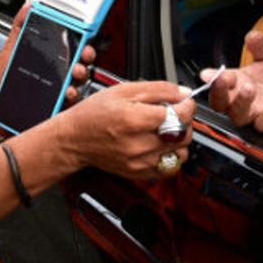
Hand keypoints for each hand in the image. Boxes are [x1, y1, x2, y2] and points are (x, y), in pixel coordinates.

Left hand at [0, 4, 96, 103]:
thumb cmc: (3, 83)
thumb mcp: (9, 51)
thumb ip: (19, 28)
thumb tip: (28, 7)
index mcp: (50, 59)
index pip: (72, 47)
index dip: (82, 39)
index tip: (85, 33)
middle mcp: (59, 75)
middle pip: (82, 61)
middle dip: (87, 55)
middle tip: (84, 52)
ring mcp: (60, 92)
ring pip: (80, 81)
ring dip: (81, 74)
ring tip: (75, 71)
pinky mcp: (58, 108)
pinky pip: (72, 101)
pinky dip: (73, 95)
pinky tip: (67, 91)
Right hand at [55, 81, 194, 180]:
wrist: (75, 139)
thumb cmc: (94, 114)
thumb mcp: (123, 90)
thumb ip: (157, 89)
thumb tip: (182, 92)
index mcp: (135, 119)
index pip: (180, 115)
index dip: (188, 106)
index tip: (185, 102)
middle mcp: (138, 144)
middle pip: (184, 134)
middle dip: (184, 121)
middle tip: (173, 113)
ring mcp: (140, 161)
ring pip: (181, 153)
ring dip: (180, 139)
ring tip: (166, 130)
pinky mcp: (140, 173)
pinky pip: (170, 168)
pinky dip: (171, 155)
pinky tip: (160, 145)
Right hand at [203, 31, 262, 133]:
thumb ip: (261, 45)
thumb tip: (252, 35)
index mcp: (237, 82)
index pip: (219, 82)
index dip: (213, 78)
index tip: (209, 73)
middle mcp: (242, 100)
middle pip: (220, 103)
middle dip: (219, 92)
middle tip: (223, 79)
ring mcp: (255, 113)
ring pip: (238, 116)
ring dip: (241, 102)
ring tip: (249, 87)